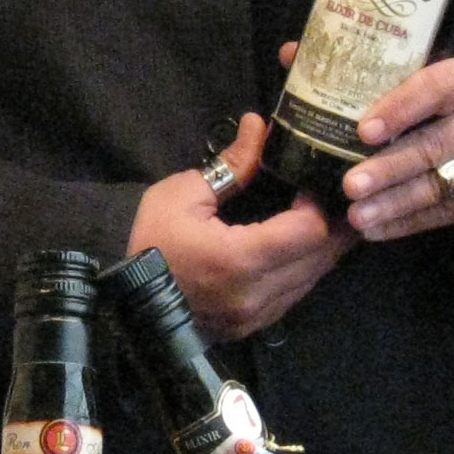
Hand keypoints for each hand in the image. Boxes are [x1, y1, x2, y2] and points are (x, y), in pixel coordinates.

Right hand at [122, 114, 348, 341]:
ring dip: (323, 251)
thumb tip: (259, 125)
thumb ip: (233, 164)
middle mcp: (254, 296)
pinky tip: (299, 249)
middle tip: (334, 197)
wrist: (119, 294)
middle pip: (320, 259)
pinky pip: (292, 298)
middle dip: (334, 227)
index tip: (310, 183)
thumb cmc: (148, 238)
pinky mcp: (250, 328)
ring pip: (311, 282)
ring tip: (325, 220)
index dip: (319, 205)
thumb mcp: (185, 193)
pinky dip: (303, 271)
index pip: (309, 232)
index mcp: (239, 260)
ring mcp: (254, 318)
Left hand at [339, 56, 453, 239]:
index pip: (435, 89)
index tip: (364, 132)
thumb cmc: (448, 110)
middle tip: (350, 185)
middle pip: (435, 145)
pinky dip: (407, 223)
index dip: (399, 109)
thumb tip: (324, 93)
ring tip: (358, 214)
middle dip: (388, 168)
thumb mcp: (433, 90)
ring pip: (441, 185)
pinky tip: (376, 230)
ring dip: (394, 203)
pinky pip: (447, 213)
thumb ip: (395, 90)